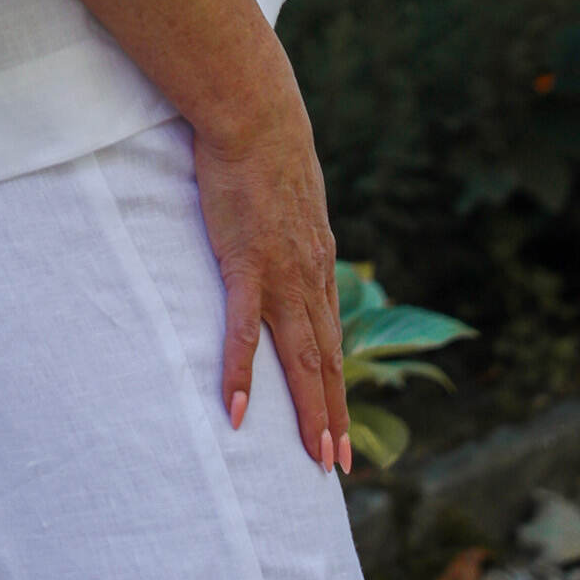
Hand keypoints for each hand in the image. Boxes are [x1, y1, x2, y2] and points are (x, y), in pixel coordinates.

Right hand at [190, 42, 350, 472]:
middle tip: (339, 467)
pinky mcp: (245, 264)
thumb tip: (285, 231)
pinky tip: (237, 413)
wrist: (255, 113)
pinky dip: (242, 375)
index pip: (333, 339)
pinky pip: (244, 332)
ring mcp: (281, 275)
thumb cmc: (263, 144)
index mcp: (318, 262)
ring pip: (301, 359)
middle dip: (335, 417)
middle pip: (327, 361)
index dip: (338, 387)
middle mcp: (310, 277)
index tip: (342, 426)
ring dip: (309, 413)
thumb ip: (289, 223)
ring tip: (315, 459)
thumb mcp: (288, 193)